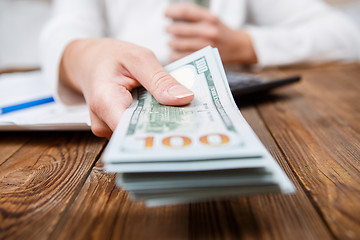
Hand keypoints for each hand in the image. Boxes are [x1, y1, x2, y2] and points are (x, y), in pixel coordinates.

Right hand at [60, 38, 193, 138]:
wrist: (90, 61)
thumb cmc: (112, 57)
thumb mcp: (138, 58)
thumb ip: (159, 79)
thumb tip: (184, 99)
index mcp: (106, 102)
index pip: (133, 131)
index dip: (159, 133)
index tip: (186, 131)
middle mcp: (103, 122)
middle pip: (139, 136)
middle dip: (166, 129)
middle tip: (194, 122)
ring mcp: (108, 129)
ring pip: (141, 135)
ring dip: (161, 125)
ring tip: (182, 115)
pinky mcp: (116, 130)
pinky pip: (138, 131)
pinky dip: (153, 122)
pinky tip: (165, 113)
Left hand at [165, 3, 256, 63]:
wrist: (237, 46)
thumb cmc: (220, 31)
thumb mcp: (211, 18)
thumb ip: (194, 16)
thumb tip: (171, 16)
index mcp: (209, 18)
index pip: (185, 11)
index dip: (171, 11)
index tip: (166, 14)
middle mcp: (208, 31)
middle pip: (178, 29)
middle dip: (169, 29)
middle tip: (167, 29)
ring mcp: (205, 46)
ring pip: (177, 44)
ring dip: (171, 42)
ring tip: (172, 42)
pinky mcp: (203, 59)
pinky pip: (180, 57)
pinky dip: (174, 54)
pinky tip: (175, 51)